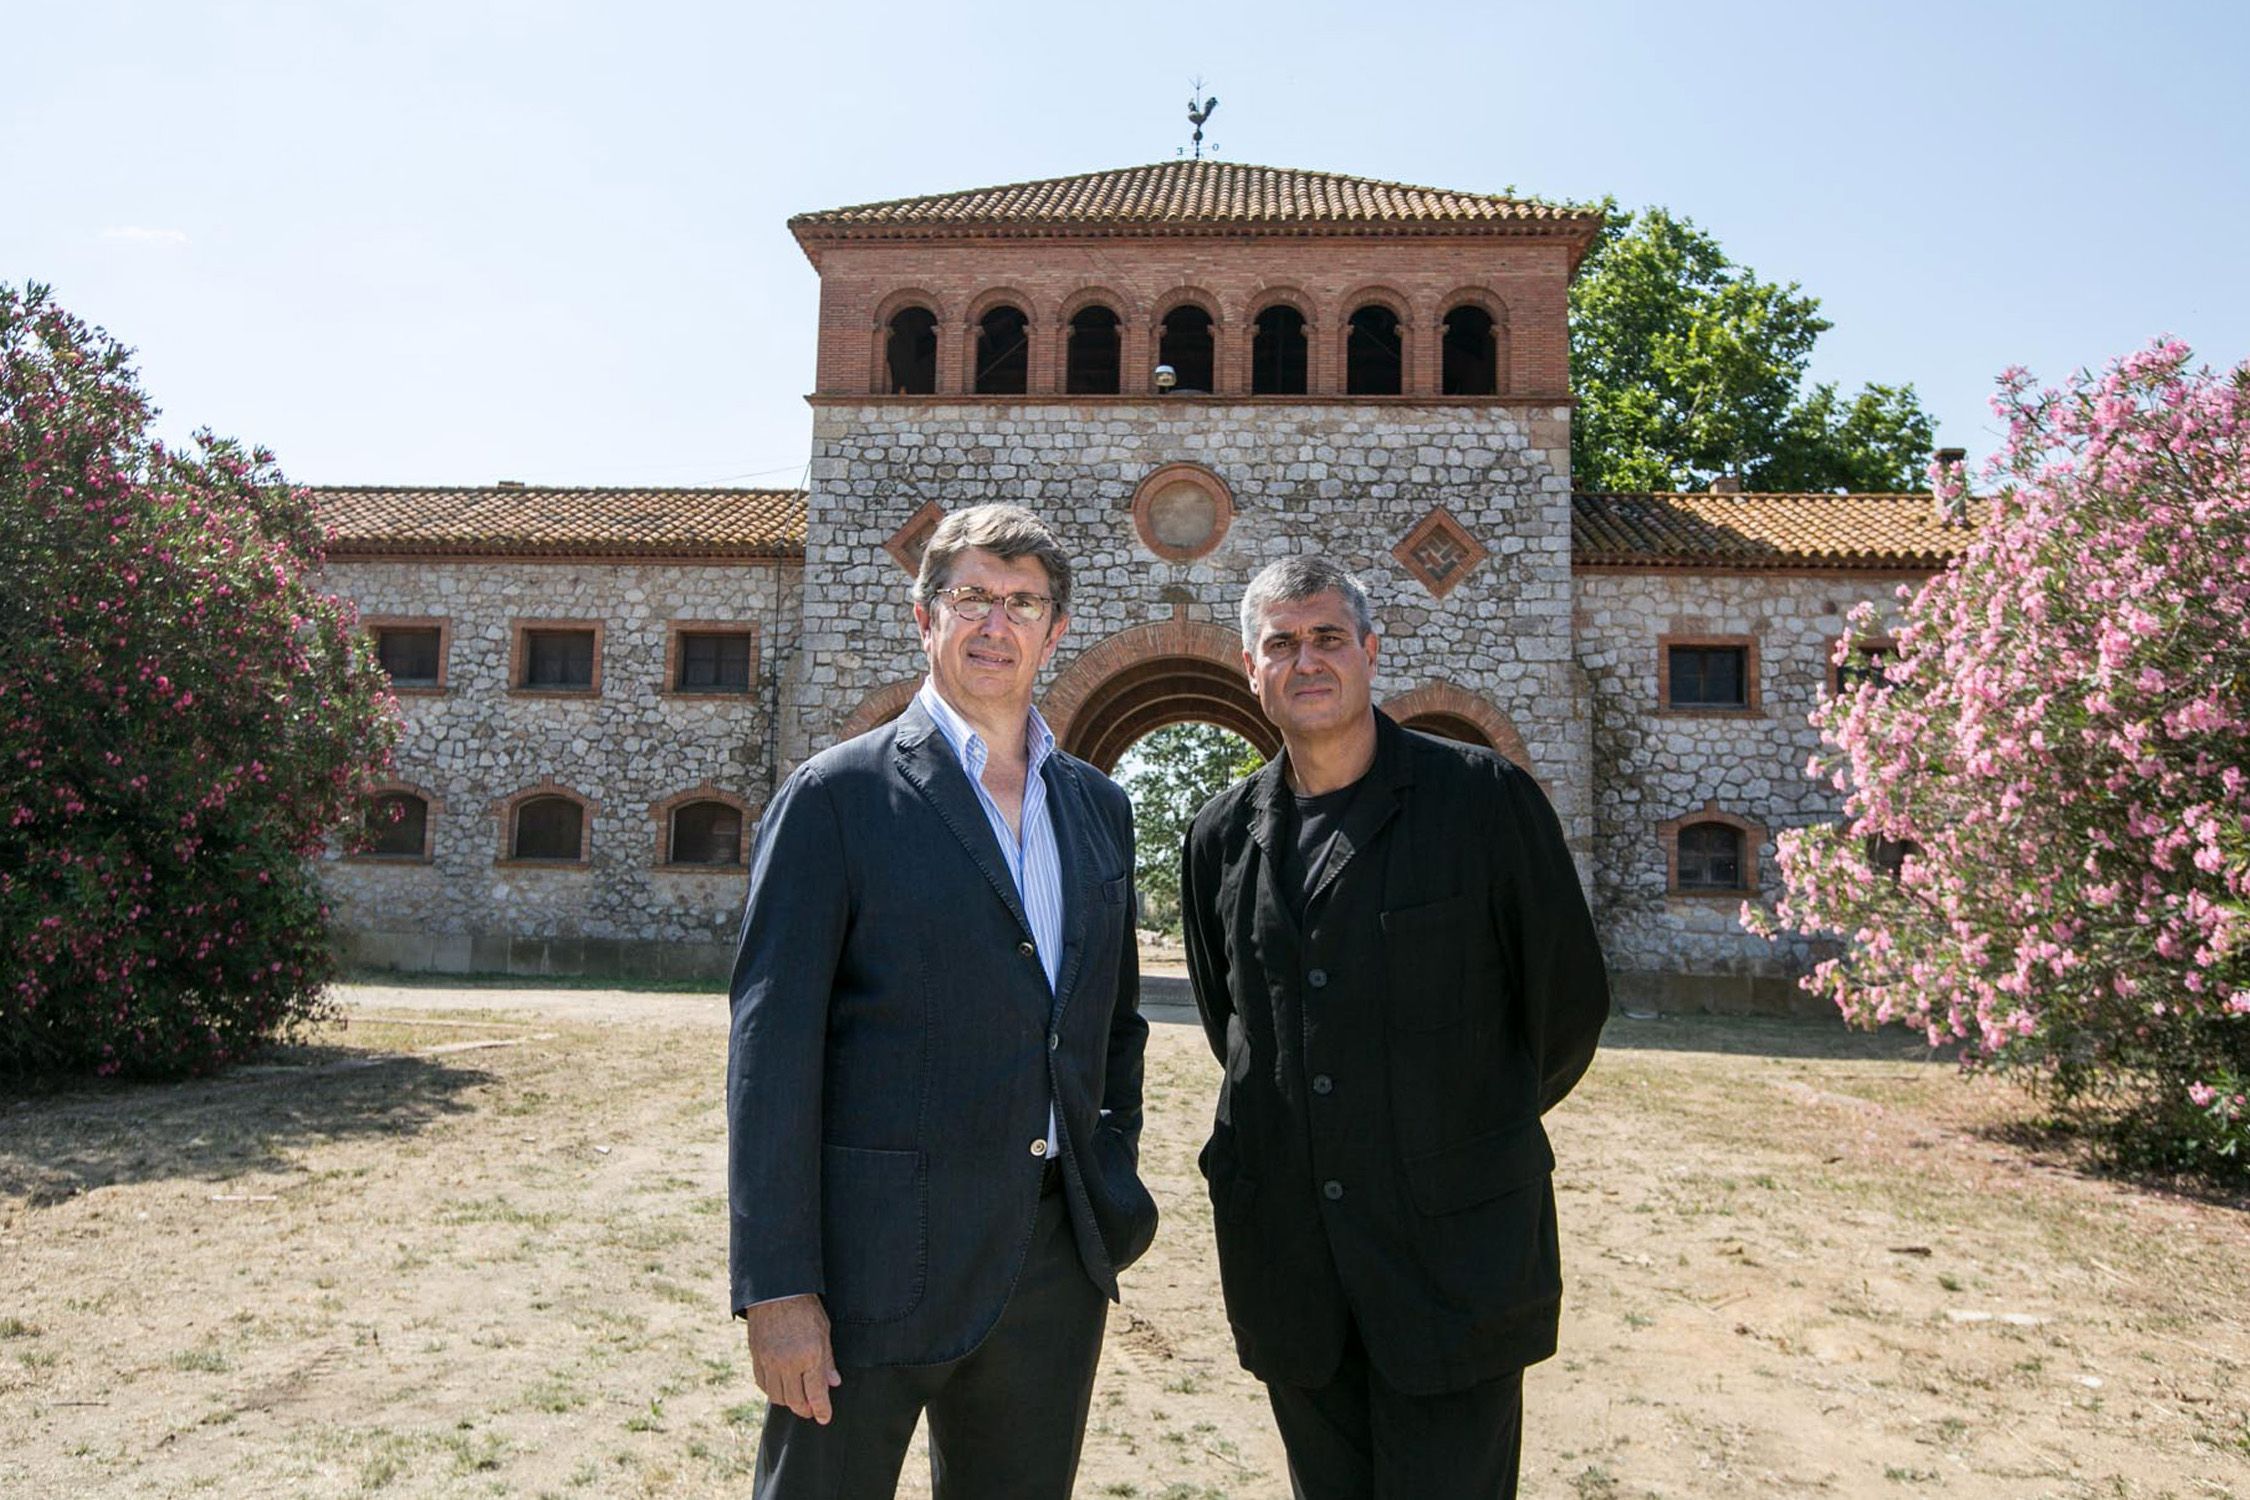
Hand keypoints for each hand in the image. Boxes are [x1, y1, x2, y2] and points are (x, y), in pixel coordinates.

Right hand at [742, 1293, 841, 1424]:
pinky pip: (763, 1384)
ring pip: (777, 1397)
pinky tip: (781, 1387)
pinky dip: (772, 1391)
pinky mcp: (756, 1358)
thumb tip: (834, 1383)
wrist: (777, 1292)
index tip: (825, 1419)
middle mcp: (788, 1363)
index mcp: (809, 1355)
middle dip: (805, 1410)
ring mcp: (769, 1362)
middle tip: (811, 1411)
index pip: (816, 1394)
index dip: (822, 1410)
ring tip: (797, 1399)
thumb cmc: (805, 1309)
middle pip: (795, 1401)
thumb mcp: (824, 1332)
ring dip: (789, 1402)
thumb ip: (827, 1360)